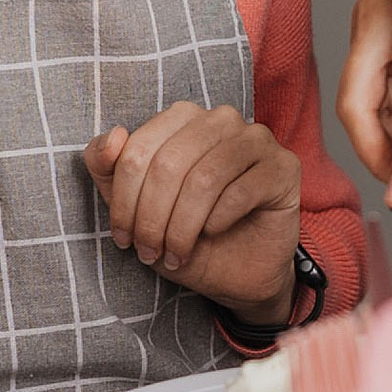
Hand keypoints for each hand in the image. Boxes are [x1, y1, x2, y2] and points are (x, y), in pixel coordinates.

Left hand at [85, 104, 301, 324]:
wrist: (236, 272)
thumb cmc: (186, 234)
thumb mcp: (134, 208)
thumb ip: (108, 169)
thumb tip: (112, 137)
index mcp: (182, 118)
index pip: (137, 150)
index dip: (123, 200)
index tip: (124, 237)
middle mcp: (221, 119)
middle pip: (168, 164)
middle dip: (151, 218)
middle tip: (149, 251)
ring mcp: (256, 139)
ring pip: (203, 179)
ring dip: (181, 227)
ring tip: (176, 253)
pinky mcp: (284, 167)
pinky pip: (238, 192)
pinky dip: (216, 223)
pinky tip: (213, 234)